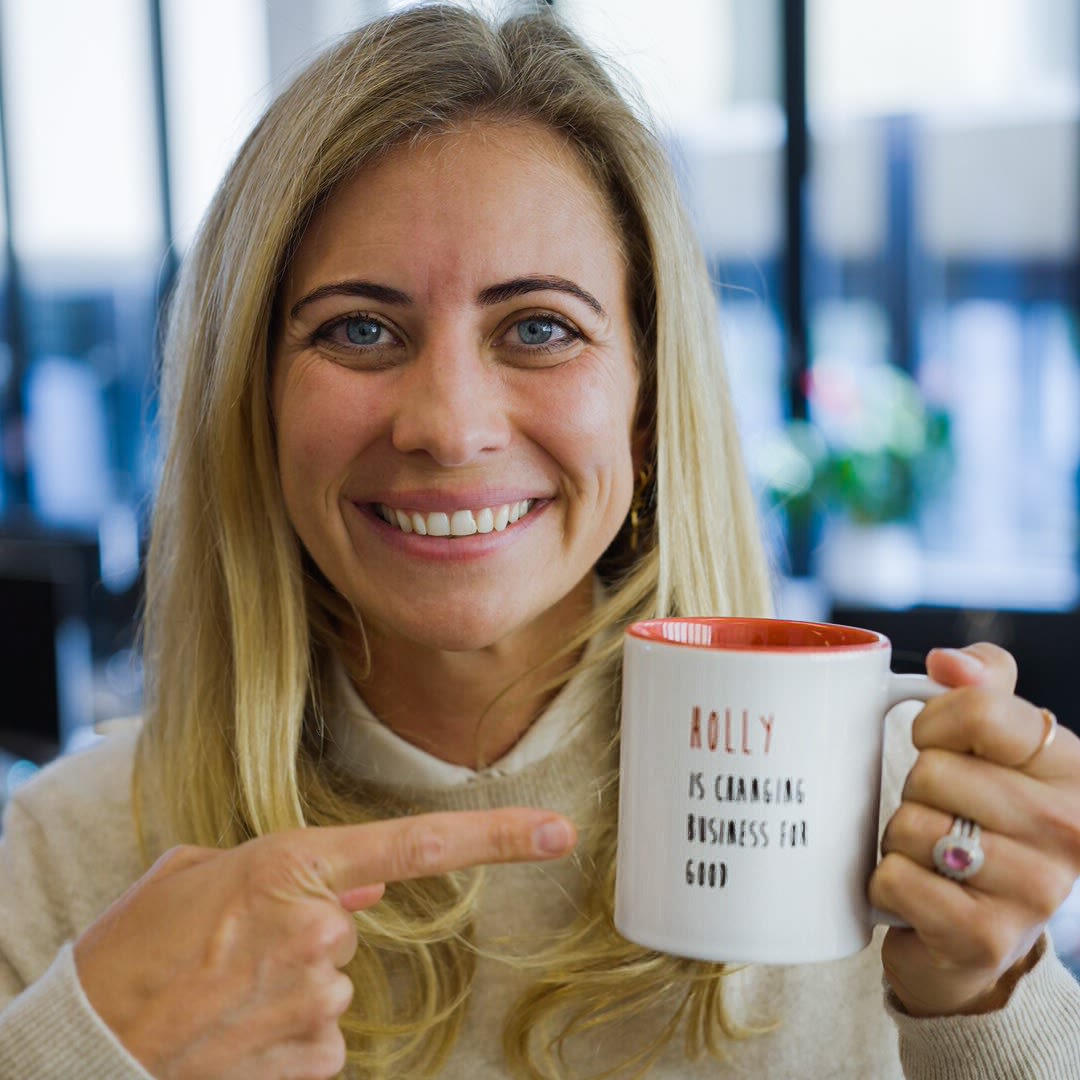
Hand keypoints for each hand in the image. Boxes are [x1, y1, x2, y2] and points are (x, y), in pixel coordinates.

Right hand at [74, 807, 575, 1078]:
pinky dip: (286, 1034)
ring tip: (224, 993)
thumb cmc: (133, 949)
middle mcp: (316, 931)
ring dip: (291, 986)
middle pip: (350, 925)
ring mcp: (316, 1002)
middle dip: (309, 933)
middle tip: (237, 949)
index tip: (558, 830)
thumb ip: (289, 873)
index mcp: (290, 866)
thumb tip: (360, 891)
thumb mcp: (197, 875)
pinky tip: (236, 1033)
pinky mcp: (310, 1061)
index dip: (499, 836)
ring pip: (333, 983)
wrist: (87, 1045)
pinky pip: (320, 1037)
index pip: (418, 844)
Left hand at [869, 643, 1079, 1016]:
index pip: (980, 711)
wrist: (973, 934)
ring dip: (899, 840)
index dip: (932, 724)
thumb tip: (947, 662)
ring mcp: (1034, 890)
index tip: (936, 746)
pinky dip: (887, 884)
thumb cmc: (978, 820)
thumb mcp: (991, 743)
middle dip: (915, 792)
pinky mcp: (984, 939)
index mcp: (1071, 770)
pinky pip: (895, 879)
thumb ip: (982, 684)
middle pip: (933, 771)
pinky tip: (920, 895)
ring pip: (909, 825)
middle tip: (942, 817)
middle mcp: (1068, 830)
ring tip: (931, 857)